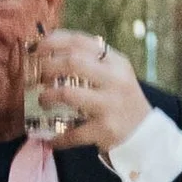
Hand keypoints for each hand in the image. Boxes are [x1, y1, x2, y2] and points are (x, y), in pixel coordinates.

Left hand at [33, 30, 147, 150]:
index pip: (81, 41)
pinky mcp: (105, 129)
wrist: (145, 132)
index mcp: (115, 61)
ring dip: (47, 96)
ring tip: (43, 101)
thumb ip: (89, 61)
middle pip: (72, 62)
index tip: (37, 48)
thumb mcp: (114, 74)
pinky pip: (73, 132)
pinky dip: (58, 138)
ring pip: (68, 94)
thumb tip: (48, 52)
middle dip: (48, 66)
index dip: (54, 42)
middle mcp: (115, 79)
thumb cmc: (120, 99)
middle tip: (38, 76)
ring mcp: (110, 104)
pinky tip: (51, 140)